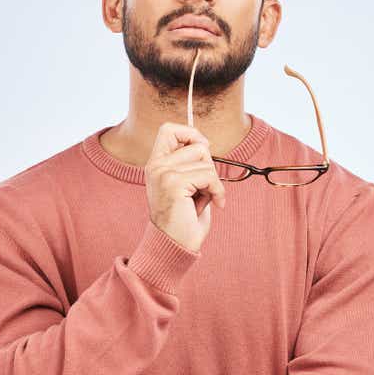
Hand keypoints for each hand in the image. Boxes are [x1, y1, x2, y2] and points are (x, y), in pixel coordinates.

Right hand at [145, 121, 225, 252]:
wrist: (174, 246)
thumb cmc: (184, 218)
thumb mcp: (186, 184)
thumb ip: (190, 163)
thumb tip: (204, 142)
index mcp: (155, 164)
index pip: (169, 129)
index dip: (190, 133)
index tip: (203, 150)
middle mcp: (156, 166)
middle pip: (196, 144)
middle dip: (210, 164)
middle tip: (205, 186)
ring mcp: (163, 173)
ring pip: (206, 160)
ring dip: (214, 181)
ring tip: (206, 198)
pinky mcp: (174, 184)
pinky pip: (209, 176)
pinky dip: (218, 190)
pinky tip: (214, 203)